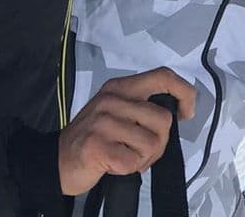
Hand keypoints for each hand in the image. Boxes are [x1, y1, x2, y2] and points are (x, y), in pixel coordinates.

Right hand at [57, 68, 195, 196]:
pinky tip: (115, 165)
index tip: (187, 112)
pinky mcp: (97, 146)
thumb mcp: (116, 111)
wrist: (57, 160)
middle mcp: (112, 98)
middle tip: (142, 152)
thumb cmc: (94, 137)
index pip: (163, 76)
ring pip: (153, 142)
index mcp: (120, 86)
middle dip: (160, 143)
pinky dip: (130, 168)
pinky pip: (134, 160)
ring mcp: (103, 121)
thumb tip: (177, 111)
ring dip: (145, 158)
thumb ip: (141, 106)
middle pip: (163, 119)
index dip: (184, 92)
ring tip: (127, 158)